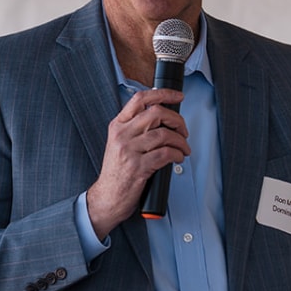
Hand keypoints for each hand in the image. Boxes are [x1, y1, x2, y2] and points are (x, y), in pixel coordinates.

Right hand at [86, 88, 188, 239]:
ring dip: (180, 141)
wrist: (107, 196)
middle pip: (156, 113)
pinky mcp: (138, 167)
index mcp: (117, 126)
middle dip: (177, 120)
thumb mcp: (119, 143)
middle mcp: (122, 135)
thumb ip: (136, 128)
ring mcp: (129, 151)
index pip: (140, 99)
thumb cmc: (117, 171)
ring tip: (183, 148)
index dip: (163, 94)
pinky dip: (177, 154)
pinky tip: (178, 158)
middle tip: (183, 130)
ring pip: (164, 134)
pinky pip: (166, 153)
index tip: (178, 97)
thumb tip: (163, 117)